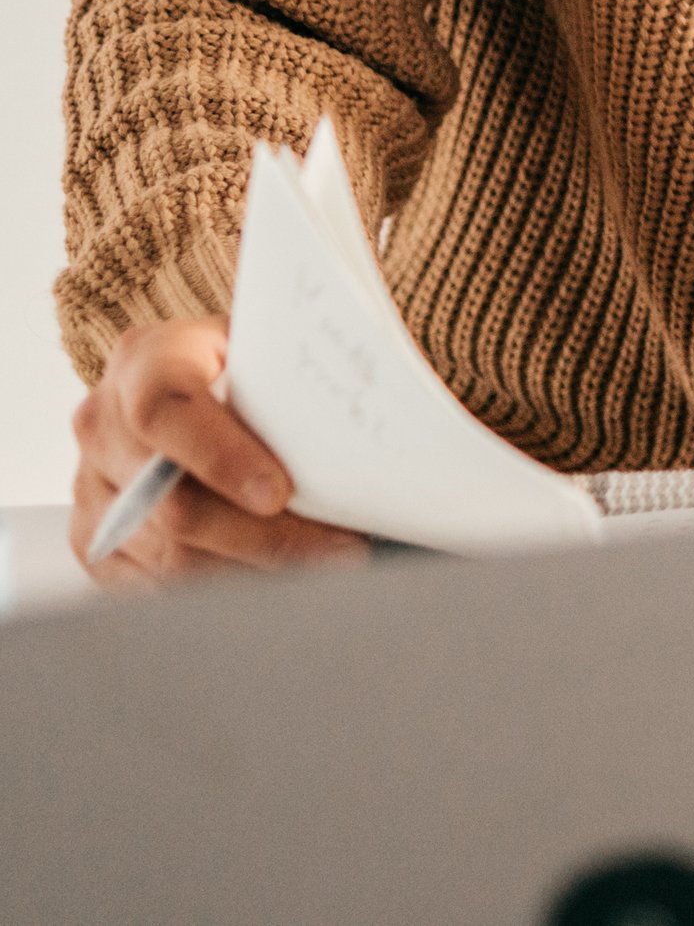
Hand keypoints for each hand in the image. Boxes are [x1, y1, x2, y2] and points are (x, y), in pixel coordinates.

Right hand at [70, 316, 365, 583]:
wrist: (195, 379)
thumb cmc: (248, 364)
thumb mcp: (267, 348)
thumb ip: (292, 379)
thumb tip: (356, 437)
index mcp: (146, 360)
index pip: (166, 410)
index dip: (219, 457)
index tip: (278, 494)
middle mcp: (103, 423)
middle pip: (172, 503)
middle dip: (262, 536)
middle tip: (339, 550)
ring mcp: (92, 486)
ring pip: (168, 555)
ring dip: (253, 572)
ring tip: (324, 570)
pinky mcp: (96, 540)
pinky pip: (152, 586)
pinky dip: (220, 591)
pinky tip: (276, 582)